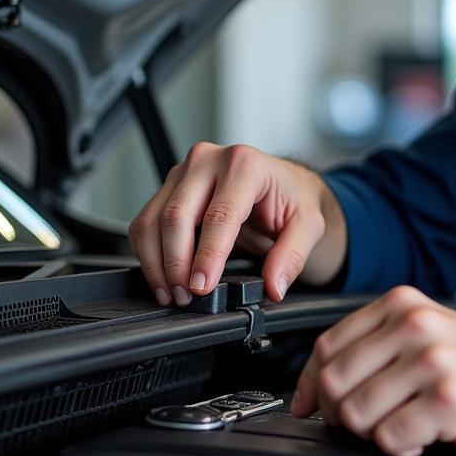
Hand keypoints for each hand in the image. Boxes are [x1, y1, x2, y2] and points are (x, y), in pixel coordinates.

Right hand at [128, 142, 345, 306]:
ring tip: (172, 294)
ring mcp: (185, 171)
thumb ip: (293, 256)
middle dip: (177, 263)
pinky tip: (162, 278)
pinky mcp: (170, 186)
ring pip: (153, 219)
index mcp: (246, 165)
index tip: (201, 286)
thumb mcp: (309, 225)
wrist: (283, 183)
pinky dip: (148, 254)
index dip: (207, 255)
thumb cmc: (293, 199)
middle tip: (186, 296)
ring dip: (156, 263)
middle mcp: (210, 160)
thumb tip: (273, 285)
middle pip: (177, 216)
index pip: (219, 215)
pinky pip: (145, 222)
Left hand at [291, 287, 455, 455]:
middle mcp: (414, 325)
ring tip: (405, 428)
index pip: (326, 347)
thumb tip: (313, 389)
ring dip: (373, 435)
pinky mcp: (448, 399)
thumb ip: (377, 347)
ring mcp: (431, 361)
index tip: (313, 407)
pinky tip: (424, 439)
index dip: (311, 385)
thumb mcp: (429, 333)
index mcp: (402, 305)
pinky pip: (390, 440)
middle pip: (332, 384)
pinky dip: (401, 449)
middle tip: (370, 425)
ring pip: (355, 416)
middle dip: (341, 416)